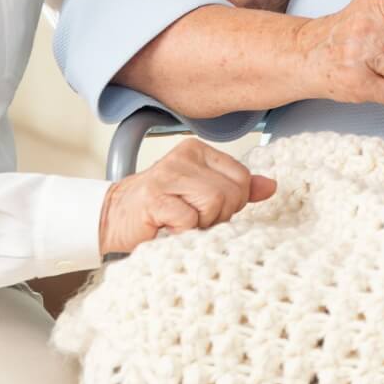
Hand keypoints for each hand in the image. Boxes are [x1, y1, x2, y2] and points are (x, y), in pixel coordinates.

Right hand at [97, 139, 275, 255]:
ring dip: (201, 224)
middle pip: (232, 192)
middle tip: (192, 219)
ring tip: (180, 222)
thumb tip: (271, 186)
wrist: (112, 219)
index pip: (243, 177)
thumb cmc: (160, 209)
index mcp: (198, 151)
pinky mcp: (155, 197)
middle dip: (218, 216)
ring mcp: (168, 174)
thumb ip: (236, 188)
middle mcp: (183, 156)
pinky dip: (183, 233)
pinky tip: (166, 228)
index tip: (209, 210)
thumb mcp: (202, 194)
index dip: (233, 202)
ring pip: (215, 203)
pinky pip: (190, 220)